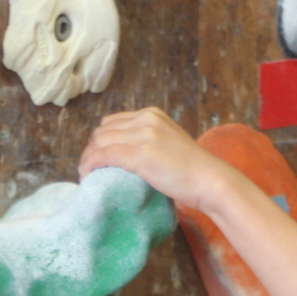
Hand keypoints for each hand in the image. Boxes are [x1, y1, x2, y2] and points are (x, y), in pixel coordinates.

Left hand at [78, 108, 237, 212]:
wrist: (210, 180)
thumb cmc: (194, 171)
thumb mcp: (170, 143)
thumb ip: (151, 141)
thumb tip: (129, 156)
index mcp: (152, 114)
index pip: (113, 122)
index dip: (101, 141)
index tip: (97, 158)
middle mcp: (146, 119)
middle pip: (102, 131)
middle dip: (91, 149)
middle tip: (89, 169)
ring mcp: (143, 135)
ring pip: (99, 143)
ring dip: (88, 159)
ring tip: (86, 175)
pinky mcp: (140, 154)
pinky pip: (103, 156)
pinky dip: (90, 165)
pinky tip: (87, 175)